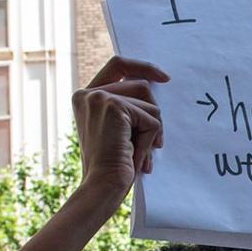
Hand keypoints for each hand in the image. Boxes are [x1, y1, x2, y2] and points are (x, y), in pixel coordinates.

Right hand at [73, 56, 167, 201]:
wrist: (103, 185)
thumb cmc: (115, 166)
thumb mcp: (121, 131)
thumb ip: (130, 109)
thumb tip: (159, 88)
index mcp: (87, 97)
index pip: (118, 65)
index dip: (143, 66)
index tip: (165, 78)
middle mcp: (88, 93)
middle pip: (141, 85)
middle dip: (153, 115)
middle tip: (153, 143)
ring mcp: (99, 98)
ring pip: (149, 103)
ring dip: (152, 131)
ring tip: (140, 152)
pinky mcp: (113, 106)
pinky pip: (152, 119)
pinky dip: (150, 139)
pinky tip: (137, 154)